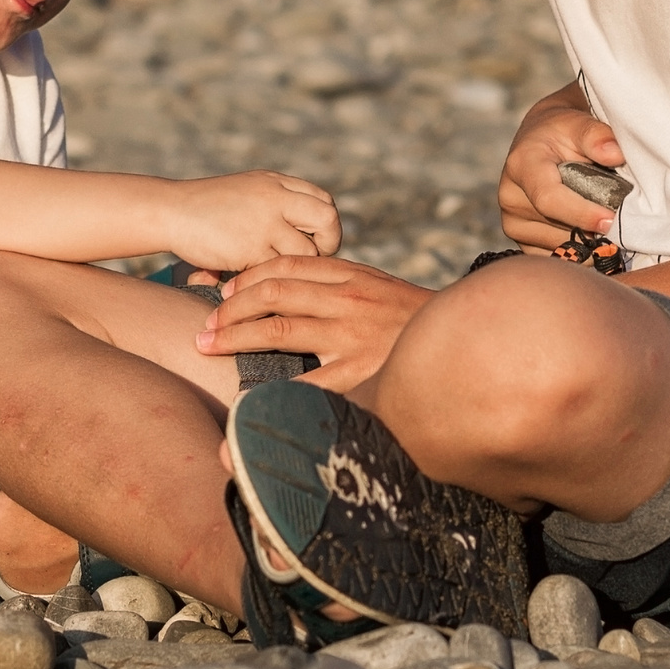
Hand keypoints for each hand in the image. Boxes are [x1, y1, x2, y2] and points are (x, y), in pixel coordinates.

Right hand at [166, 172, 340, 273]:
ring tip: (272, 272)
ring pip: (306, 252)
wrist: (171, 211)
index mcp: (278, 183)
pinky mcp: (250, 247)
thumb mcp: (251, 191)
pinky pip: (277, 271)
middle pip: (328, 220)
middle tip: (309, 260)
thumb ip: (281, 203)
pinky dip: (269, 280)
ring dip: (294, 268)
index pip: (325, 202)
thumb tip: (316, 230)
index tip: (313, 242)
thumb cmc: (209, 207)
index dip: (326, 227)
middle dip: (327, 244)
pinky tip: (252, 279)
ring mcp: (264, 222)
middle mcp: (276, 197)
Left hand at [197, 256, 429, 390]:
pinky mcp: (360, 371)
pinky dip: (273, 393)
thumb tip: (292, 288)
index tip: (223, 292)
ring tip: (206, 347)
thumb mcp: (378, 288)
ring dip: (234, 337)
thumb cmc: (412, 319)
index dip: (247, 276)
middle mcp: (346, 298)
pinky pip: (307, 384)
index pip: (285, 265)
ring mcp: (351, 334)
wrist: (465, 342)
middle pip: (271, 293)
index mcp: (349, 275)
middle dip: (230, 308)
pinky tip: (246, 402)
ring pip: (278, 329)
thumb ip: (338, 285)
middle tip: (204, 326)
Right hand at [499, 86, 626, 251]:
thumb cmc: (564, 132)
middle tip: (619, 218)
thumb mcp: (579, 123)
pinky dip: (579, 252)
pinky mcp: (521, 241)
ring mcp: (513, 222)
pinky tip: (588, 232)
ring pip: (561, 246)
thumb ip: (597, 135)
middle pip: (559, 227)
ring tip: (601, 218)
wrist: (543, 141)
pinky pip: (557, 257)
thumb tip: (615, 153)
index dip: (582, 213)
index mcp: (522, 165)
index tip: (611, 219)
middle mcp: (510, 197)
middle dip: (592, 227)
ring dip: (587, 240)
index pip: (549, 199)